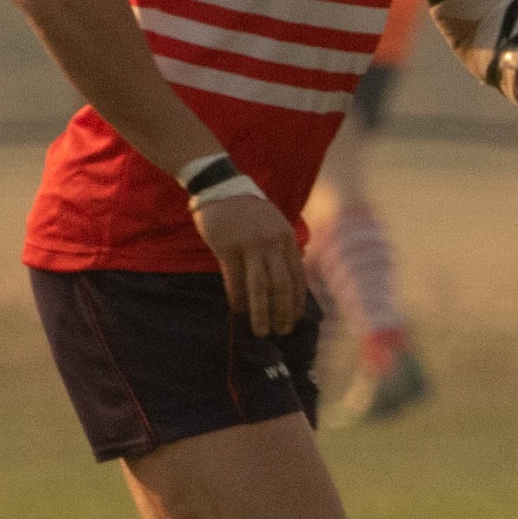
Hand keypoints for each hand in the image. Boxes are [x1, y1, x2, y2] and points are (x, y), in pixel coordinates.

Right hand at [193, 192, 306, 336]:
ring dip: (262, 312)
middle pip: (281, 286)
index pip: (297, 277)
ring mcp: (250, 245)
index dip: (296, 301)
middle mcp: (272, 243)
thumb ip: (282, 248)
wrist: (220, 186)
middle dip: (283, 312)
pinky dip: (237, 297)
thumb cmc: (248, 209)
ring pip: (260, 287)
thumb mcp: (274, 223)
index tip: (294, 319)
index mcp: (286, 238)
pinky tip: (237, 310)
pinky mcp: (227, 248)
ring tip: (261, 331)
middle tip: (282, 332)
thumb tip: (289, 279)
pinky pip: (234, 279)